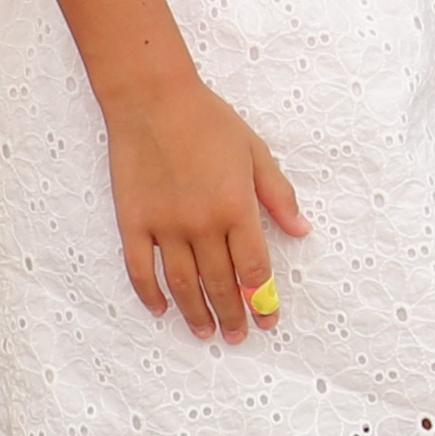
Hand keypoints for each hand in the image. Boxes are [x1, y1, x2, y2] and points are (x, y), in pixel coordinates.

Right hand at [106, 73, 306, 342]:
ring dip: (196, 313)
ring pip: (182, 284)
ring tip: (207, 333)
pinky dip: (150, 294)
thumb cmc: (209, 120)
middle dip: (233, 315)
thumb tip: (301, 230)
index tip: (268, 319)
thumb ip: (278, 195)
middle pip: (220, 284)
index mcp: (236, 208)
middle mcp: (202, 224)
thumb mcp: (255, 152)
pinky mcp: (133, 222)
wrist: (153, 99)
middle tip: (239, 336)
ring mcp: (165, 226)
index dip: (263, 300)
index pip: (254, 269)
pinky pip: (141, 269)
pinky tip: (161, 309)